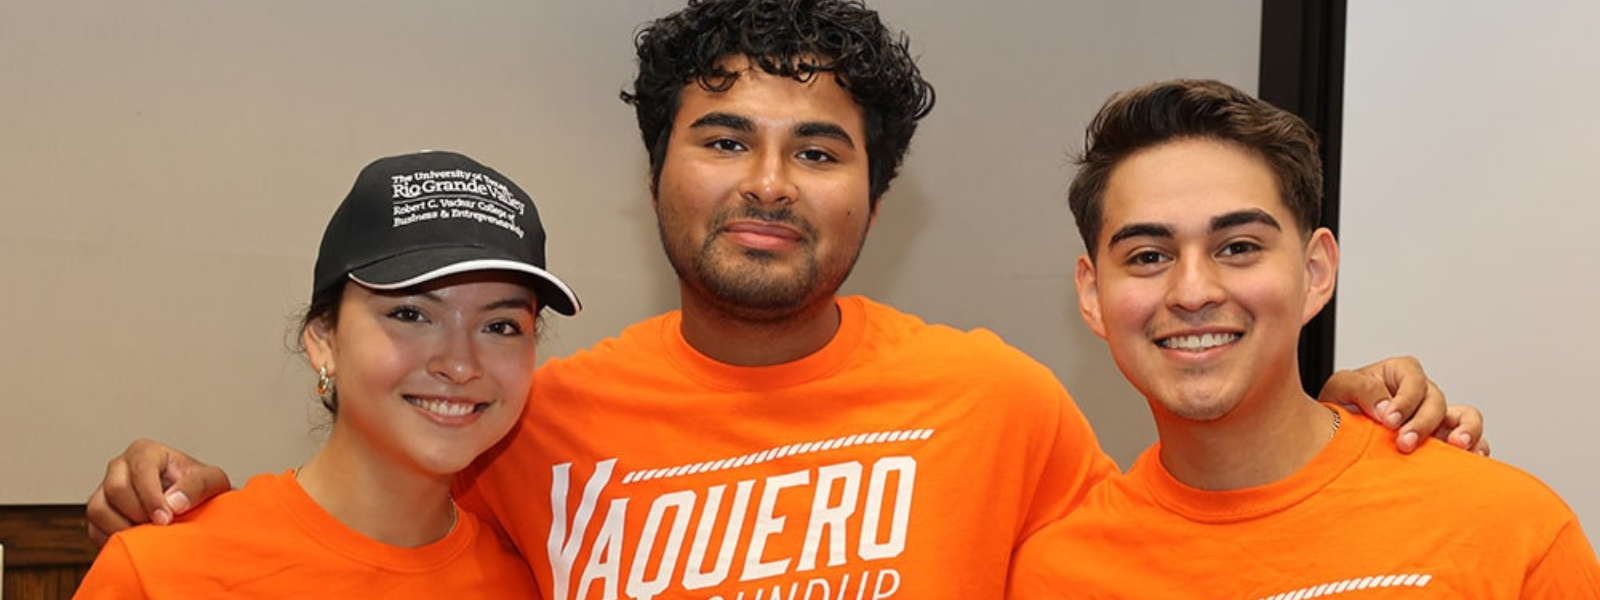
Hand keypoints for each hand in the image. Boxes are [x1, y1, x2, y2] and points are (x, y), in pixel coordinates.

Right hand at [86, 439, 231, 546]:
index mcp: (145, 452)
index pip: (140, 470)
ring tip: (149, 536)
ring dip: (123, 528)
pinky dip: (113, 540)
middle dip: (139, 513)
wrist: (191, 504)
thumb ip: (198, 485)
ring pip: (98, 509)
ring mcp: (104, 490)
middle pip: (116, 490)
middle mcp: (120, 467)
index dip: (151, 497)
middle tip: (160, 529)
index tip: (166, 519)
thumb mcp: (211, 480)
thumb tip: (174, 502)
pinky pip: (93, 529)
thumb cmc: (198, 488)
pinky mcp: (99, 513)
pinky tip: (136, 542)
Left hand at [1319, 356, 1486, 454]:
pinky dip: (1477, 448)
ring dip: (1465, 430)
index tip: (1389, 420)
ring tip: (1456, 446)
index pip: (1414, 380)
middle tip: (1404, 442)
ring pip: (1466, 417)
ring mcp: (1437, 417)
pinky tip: (1470, 459)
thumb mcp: (1341, 387)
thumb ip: (1360, 389)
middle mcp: (1423, 393)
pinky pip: (1473, 441)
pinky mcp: (1444, 440)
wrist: (1340, 432)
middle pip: (1436, 402)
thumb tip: (1385, 408)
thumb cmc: (1343, 404)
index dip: (1404, 400)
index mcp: (1400, 373)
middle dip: (1422, 423)